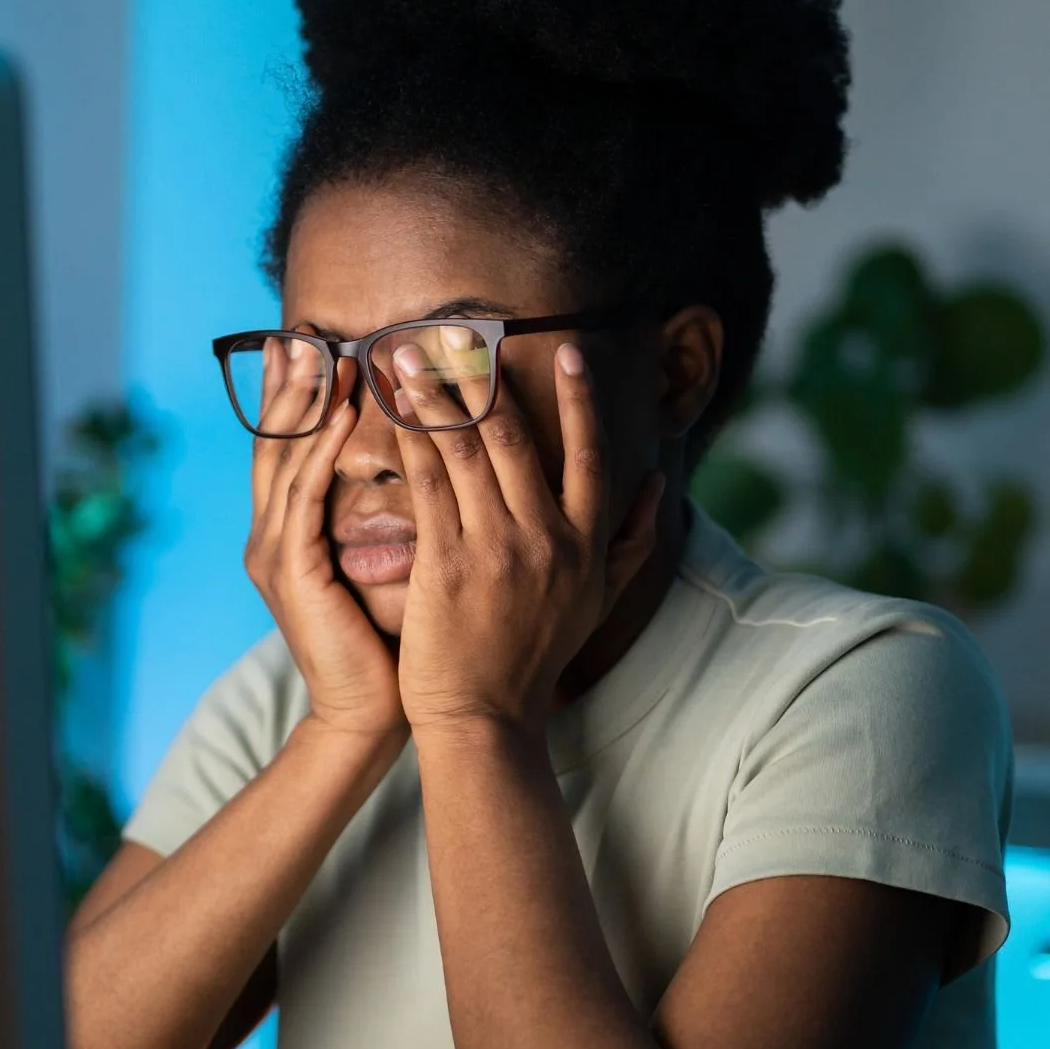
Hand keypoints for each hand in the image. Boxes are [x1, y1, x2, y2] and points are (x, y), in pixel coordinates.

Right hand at [244, 338, 407, 742]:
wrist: (370, 711)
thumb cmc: (387, 642)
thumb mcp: (385, 563)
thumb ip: (385, 513)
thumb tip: (424, 462)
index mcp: (289, 535)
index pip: (288, 451)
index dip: (293, 399)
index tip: (306, 347)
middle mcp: (271, 538)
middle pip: (273, 444)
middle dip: (286, 387)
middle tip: (298, 332)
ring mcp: (274, 554)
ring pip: (285, 462)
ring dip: (303, 406)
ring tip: (322, 355)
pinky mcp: (291, 574)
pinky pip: (304, 500)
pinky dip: (318, 455)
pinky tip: (337, 417)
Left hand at [392, 338, 663, 732]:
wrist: (484, 716)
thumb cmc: (536, 658)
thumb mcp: (598, 602)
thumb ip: (632, 542)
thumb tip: (659, 486)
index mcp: (586, 543)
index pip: (589, 453)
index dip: (579, 398)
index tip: (567, 350)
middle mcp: (546, 537)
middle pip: (515, 437)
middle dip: (484, 378)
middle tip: (461, 332)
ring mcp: (495, 548)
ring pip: (465, 450)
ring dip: (435, 394)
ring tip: (411, 354)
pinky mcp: (446, 562)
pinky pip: (426, 484)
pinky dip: (408, 439)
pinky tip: (390, 408)